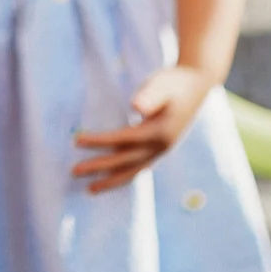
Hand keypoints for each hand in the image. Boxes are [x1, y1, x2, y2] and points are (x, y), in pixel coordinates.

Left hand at [71, 64, 212, 192]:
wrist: (197, 84)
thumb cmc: (175, 82)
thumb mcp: (162, 84)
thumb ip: (150, 95)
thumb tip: (136, 107)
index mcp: (160, 133)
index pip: (123, 140)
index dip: (99, 142)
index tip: (76, 141)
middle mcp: (161, 147)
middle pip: (125, 161)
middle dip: (99, 167)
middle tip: (74, 172)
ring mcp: (161, 150)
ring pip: (133, 171)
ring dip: (111, 180)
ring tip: (90, 190)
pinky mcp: (160, 148)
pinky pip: (138, 167)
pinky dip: (123, 175)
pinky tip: (111, 178)